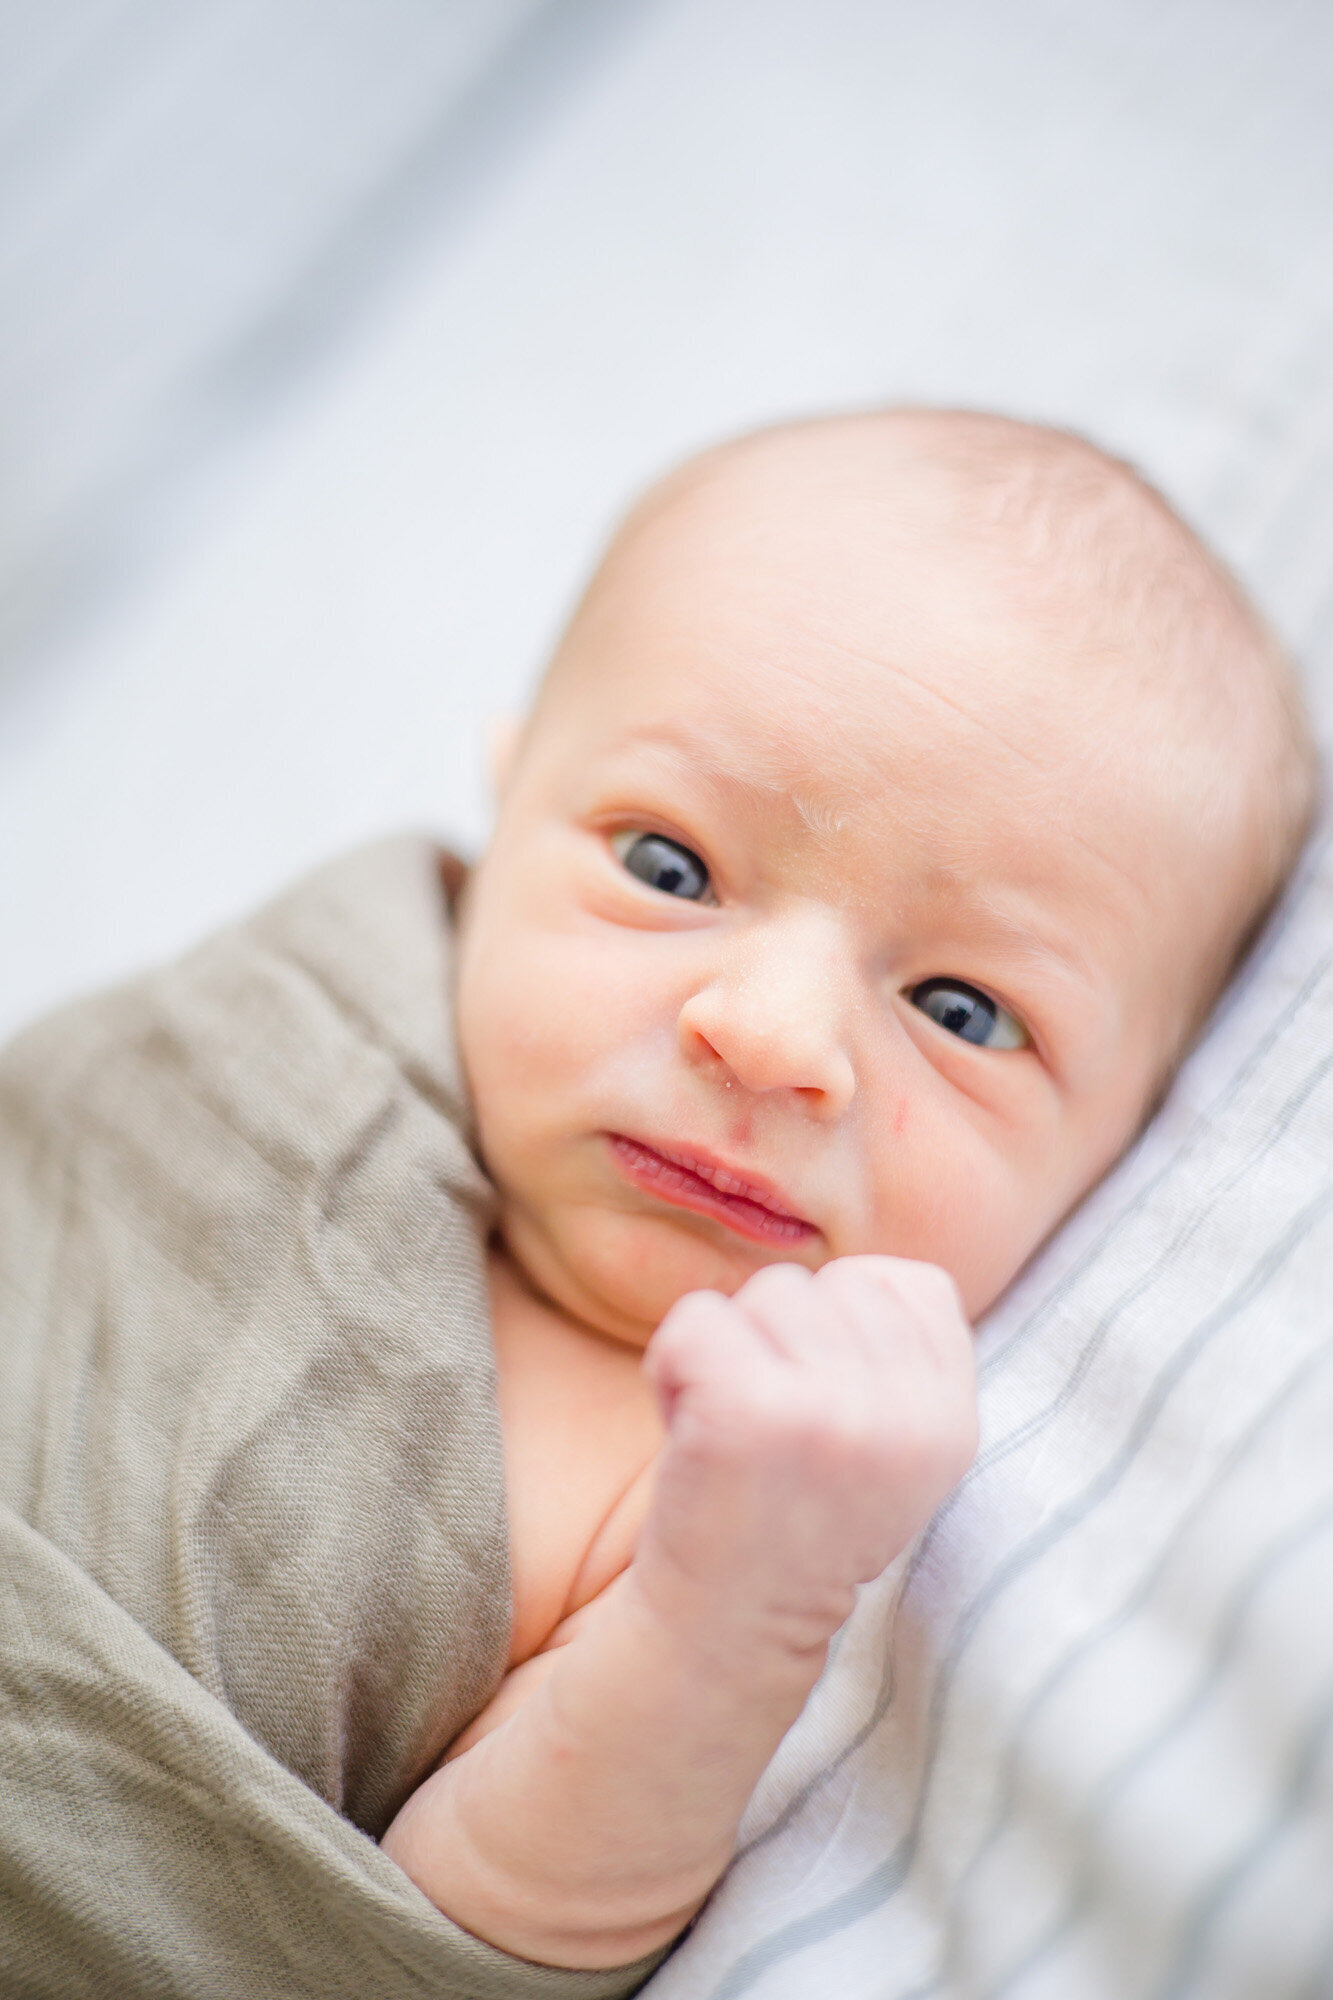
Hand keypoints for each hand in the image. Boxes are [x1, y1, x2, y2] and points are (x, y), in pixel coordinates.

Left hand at [636, 1257, 976, 1658]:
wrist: (725, 1634)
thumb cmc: (793, 1520)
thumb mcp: (891, 1445)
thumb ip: (899, 1357)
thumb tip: (860, 1272)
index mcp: (954, 1419)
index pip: (907, 1283)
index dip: (843, 1330)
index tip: (820, 1411)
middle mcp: (909, 1413)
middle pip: (826, 1284)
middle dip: (777, 1341)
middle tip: (765, 1430)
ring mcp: (832, 1410)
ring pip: (763, 1294)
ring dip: (726, 1352)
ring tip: (731, 1432)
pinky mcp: (750, 1408)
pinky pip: (696, 1318)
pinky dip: (670, 1365)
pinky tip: (689, 1429)